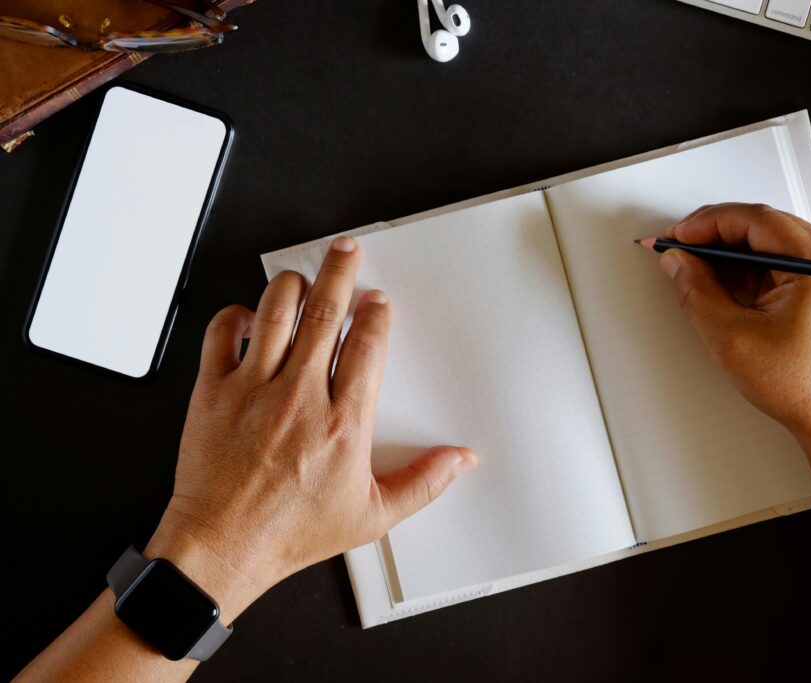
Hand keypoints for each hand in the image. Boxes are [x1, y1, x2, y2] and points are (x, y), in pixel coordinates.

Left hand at [146, 236, 476, 621]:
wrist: (223, 546)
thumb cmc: (291, 531)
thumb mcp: (373, 515)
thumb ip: (424, 482)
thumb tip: (460, 460)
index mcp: (344, 424)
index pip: (367, 346)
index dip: (375, 314)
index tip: (378, 302)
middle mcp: (300, 397)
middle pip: (326, 314)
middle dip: (341, 273)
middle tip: (347, 251)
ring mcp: (253, 390)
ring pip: (276, 312)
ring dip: (294, 285)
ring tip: (305, 277)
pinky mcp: (213, 392)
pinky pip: (222, 333)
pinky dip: (237, 315)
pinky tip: (250, 317)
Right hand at [658, 204, 810, 458]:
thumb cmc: (809, 389)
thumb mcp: (734, 338)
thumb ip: (697, 292)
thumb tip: (679, 263)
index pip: (754, 219)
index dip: (706, 224)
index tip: (677, 237)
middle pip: (763, 227)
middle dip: (716, 239)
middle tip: (680, 254)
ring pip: (771, 245)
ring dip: (732, 256)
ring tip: (698, 276)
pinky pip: (783, 263)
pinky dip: (751, 272)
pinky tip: (726, 288)